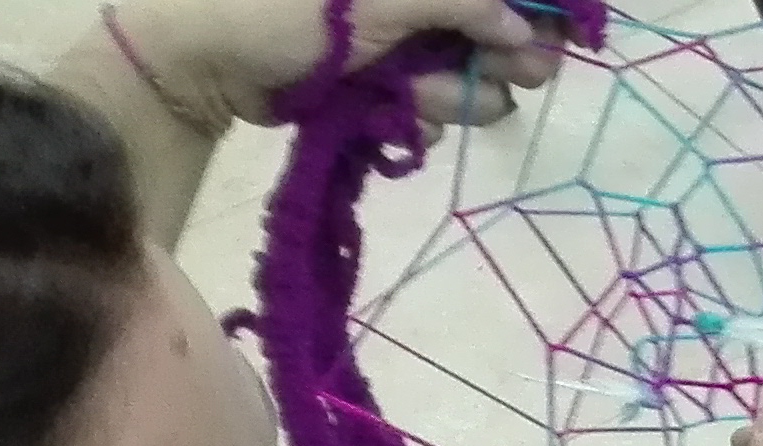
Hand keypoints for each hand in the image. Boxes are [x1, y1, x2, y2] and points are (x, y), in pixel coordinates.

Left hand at [106, 0, 557, 128]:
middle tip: (523, 73)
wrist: (198, 61)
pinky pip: (430, 110)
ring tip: (416, 98)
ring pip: (469, 77)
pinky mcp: (380, 87)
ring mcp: (397, 43)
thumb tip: (525, 28)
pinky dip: (419, 117)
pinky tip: (394, 116)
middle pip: (496, 28)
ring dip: (457, 94)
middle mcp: (411, 1)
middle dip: (505, 54)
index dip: (536, 5)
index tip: (564, 31)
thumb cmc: (276, 7)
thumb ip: (460, 4)